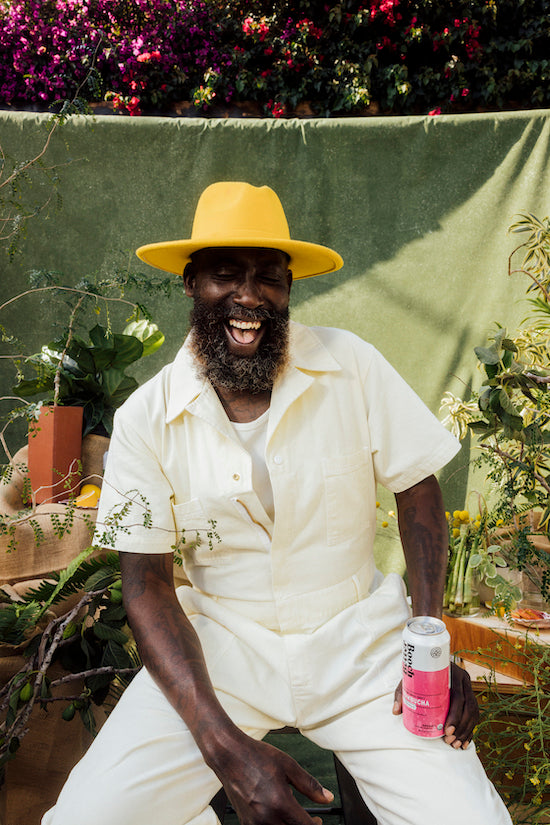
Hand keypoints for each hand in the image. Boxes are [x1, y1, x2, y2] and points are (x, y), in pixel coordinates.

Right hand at [210, 732, 333, 824]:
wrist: (229, 755)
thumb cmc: (256, 756)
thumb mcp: (288, 765)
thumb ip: (309, 785)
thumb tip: (327, 797)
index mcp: (280, 803)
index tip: (318, 820)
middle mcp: (266, 817)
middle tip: (309, 820)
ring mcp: (253, 822)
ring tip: (292, 815)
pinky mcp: (245, 822)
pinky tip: (276, 813)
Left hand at [392, 662, 478, 748]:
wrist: (429, 662)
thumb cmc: (419, 673)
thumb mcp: (410, 680)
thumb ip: (402, 694)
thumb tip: (395, 711)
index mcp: (452, 672)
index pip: (458, 695)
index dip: (455, 715)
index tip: (446, 729)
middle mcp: (463, 679)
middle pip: (468, 706)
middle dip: (460, 726)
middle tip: (449, 739)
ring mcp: (469, 687)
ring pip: (473, 712)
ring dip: (465, 731)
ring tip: (454, 744)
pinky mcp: (470, 696)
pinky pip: (475, 716)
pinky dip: (470, 730)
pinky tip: (464, 743)